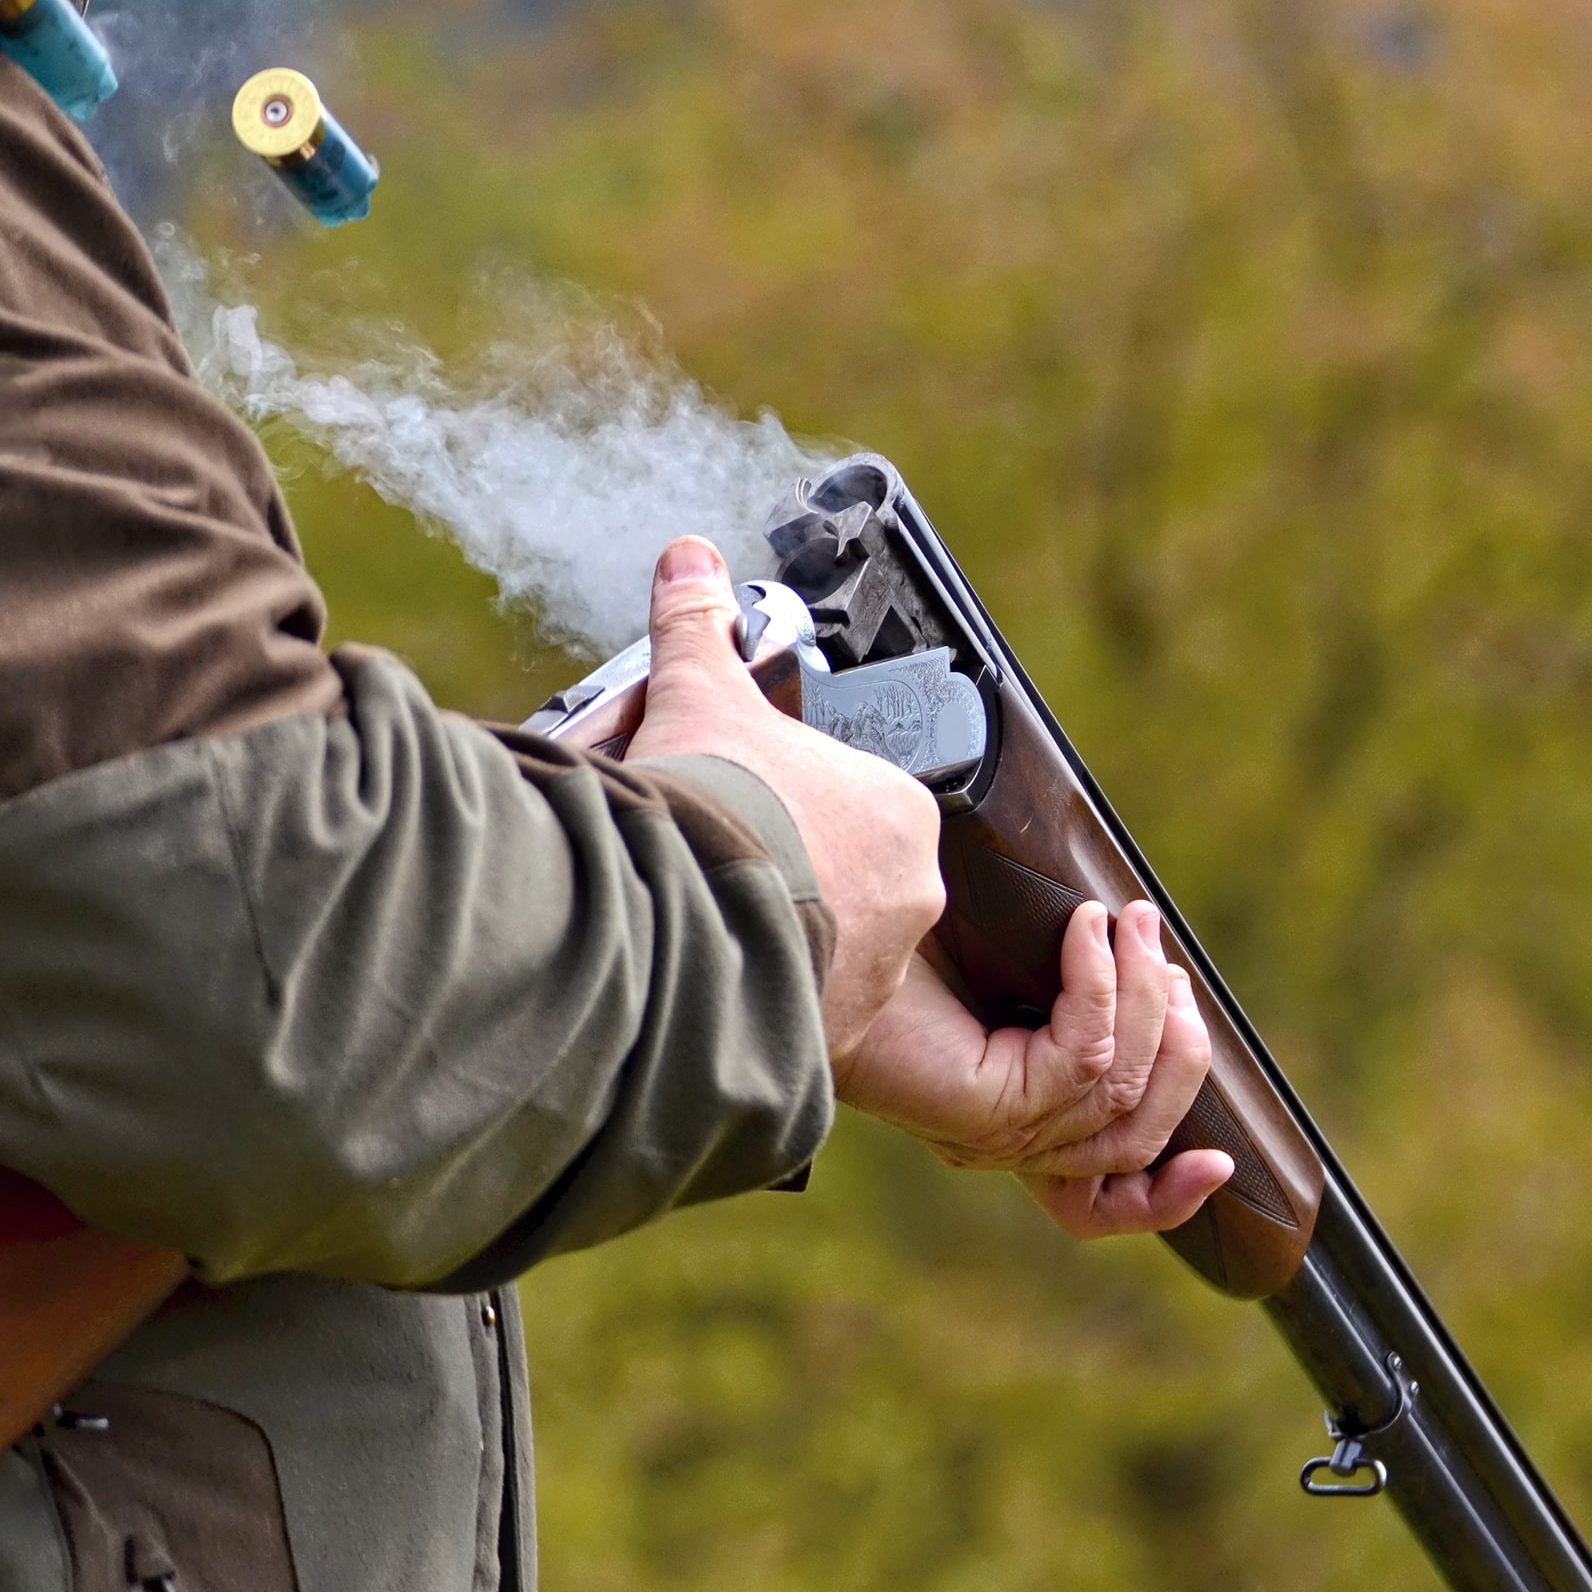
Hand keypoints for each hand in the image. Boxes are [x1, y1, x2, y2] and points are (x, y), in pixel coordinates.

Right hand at [625, 537, 942, 1064]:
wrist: (681, 912)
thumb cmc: (710, 802)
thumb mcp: (697, 697)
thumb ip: (698, 629)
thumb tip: (691, 559)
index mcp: (899, 811)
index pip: (860, 807)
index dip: (799, 806)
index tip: (750, 809)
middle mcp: (911, 893)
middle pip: (855, 881)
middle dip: (797, 876)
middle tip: (725, 863)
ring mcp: (879, 970)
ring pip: (836, 951)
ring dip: (785, 939)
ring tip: (711, 920)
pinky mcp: (836, 1032)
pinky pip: (805, 1011)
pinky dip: (765, 996)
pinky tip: (713, 974)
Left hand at [839, 898, 1235, 1240]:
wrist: (806, 940)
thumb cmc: (888, 943)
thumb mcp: (1000, 964)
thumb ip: (1062, 978)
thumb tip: (1128, 932)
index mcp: (1015, 1121)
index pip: (1104, 1203)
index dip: (1169, 1198)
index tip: (1223, 1164)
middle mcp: (1011, 1141)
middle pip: (1144, 1131)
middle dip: (1179, 1041)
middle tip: (1161, 952)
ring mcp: (1003, 1131)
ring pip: (1127, 1088)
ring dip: (1149, 996)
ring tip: (1132, 921)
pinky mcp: (992, 1108)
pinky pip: (1088, 1055)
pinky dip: (1103, 984)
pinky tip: (1084, 930)